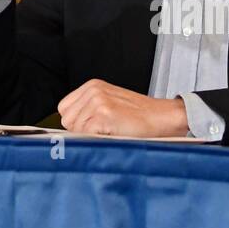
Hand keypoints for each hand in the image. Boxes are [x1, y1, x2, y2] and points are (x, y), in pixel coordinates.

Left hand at [57, 80, 189, 137]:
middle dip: (81, 131)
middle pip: (67, 120)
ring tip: (111, 132)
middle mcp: (93, 91)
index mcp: (92, 86)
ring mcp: (98, 102)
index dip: (76, 123)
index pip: (64, 109)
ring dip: (91, 137)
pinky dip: (97, 141)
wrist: (164, 117)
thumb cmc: (140, 116)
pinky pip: (86, 136)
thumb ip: (89, 111)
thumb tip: (69, 131)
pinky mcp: (104, 114)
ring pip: (76, 130)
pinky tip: (114, 135)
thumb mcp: (110, 104)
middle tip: (104, 131)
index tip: (89, 129)